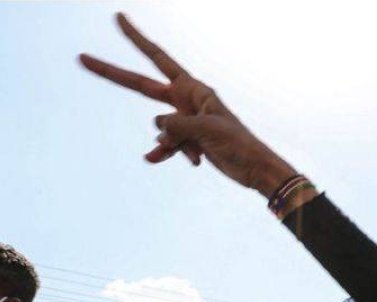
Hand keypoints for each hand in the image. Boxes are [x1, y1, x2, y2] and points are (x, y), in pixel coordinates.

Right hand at [79, 13, 296, 195]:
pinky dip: (170, 153)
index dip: (137, 38)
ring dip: (173, 143)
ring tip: (199, 150)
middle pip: (142, 86)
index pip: (158, 58)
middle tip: (82, 58)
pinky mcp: (188, 140)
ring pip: (160, 128)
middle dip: (114, 74)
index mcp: (193, 89)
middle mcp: (186, 100)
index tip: (118, 18)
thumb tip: (156, 128)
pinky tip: (183, 161)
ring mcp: (185, 120)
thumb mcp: (207, 131)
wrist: (255, 168)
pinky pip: (168, 145)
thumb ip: (176, 127)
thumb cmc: (238, 144)